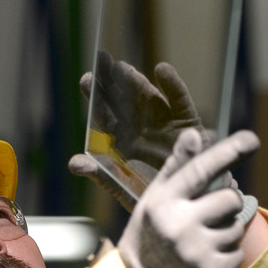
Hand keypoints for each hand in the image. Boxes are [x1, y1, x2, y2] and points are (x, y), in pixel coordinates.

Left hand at [68, 54, 230, 211]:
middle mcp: (142, 128)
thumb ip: (102, 175)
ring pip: (149, 97)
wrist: (193, 207)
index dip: (96, 96)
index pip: (105, 115)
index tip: (87, 79)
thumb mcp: (125, 188)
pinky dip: (173, 86)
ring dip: (137, 82)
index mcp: (122, 142)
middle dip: (113, 81)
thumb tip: (74, 163)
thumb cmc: (156, 199)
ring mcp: (165, 124)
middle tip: (102, 60)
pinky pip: (181, 102)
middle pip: (124, 100)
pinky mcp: (189, 126)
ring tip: (124, 69)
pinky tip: (162, 70)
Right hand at [118, 128, 260, 267]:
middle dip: (227, 202)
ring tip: (202, 239)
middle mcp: (180, 226)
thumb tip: (196, 134)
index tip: (252, 139)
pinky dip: (227, 254)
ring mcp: (197, 252)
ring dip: (226, 230)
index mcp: (164, 202)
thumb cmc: (151, 233)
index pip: (201, 170)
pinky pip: (237, 253)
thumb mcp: (155, 198)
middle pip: (230, 199)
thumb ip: (177, 167)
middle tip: (209, 212)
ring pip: (236, 227)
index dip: (228, 152)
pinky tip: (205, 258)